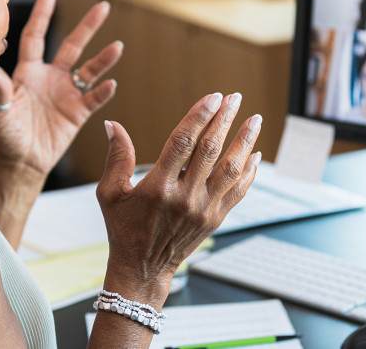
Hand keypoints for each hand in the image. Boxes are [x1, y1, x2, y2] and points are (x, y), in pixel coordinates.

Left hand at [0, 0, 122, 179]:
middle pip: (72, 45)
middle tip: (103, 6)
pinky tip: (111, 83)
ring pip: (90, 69)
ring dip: (104, 58)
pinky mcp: (78, 112)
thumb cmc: (4, 135)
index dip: (42, 16)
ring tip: (118, 46)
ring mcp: (67, 93)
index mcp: (28, 72)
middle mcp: (51, 77)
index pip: (36, 37)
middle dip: (87, 26)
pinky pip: (94, 98)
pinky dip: (103, 91)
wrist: (21, 162)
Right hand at [96, 93, 261, 304]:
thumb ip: (116, 157)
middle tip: (235, 98)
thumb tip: (112, 125)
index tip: (213, 97)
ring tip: (254, 120)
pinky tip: (255, 154)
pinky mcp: (215, 219)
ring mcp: (203, 209)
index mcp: (158, 186)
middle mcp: (184, 197)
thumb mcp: (110, 193)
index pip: (183, 142)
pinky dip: (248, 171)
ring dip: (244, 142)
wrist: (143, 268)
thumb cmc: (124, 228)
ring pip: (230, 169)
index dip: (199, 116)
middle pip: (210, 150)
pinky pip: (238, 191)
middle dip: (224, 120)